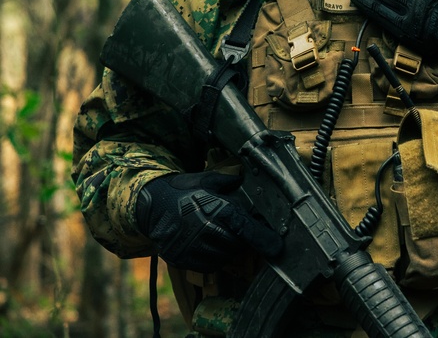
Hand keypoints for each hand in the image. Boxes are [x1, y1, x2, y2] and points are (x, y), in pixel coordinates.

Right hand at [135, 171, 282, 271]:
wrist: (151, 205)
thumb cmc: (183, 190)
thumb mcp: (208, 180)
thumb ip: (231, 183)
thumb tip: (249, 181)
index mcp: (216, 209)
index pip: (246, 228)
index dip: (264, 238)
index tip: (278, 248)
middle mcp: (206, 230)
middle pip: (237, 245)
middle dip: (242, 239)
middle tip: (237, 230)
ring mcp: (193, 247)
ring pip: (224, 257)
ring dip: (227, 248)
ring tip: (219, 234)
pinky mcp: (182, 259)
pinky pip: (208, 265)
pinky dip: (213, 257)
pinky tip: (208, 243)